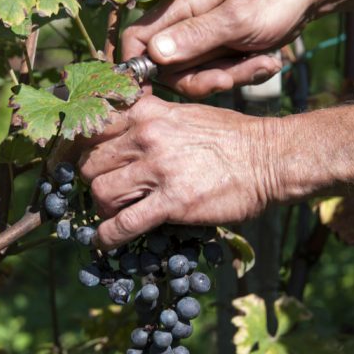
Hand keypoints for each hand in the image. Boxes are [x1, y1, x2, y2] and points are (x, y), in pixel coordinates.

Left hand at [77, 95, 275, 247]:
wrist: (270, 158)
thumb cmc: (232, 137)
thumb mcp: (186, 114)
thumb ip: (152, 119)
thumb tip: (124, 133)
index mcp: (148, 112)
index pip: (93, 127)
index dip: (83, 148)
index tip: (86, 163)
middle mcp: (147, 136)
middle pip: (90, 162)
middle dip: (94, 180)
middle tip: (107, 191)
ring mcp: (159, 169)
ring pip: (101, 192)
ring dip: (103, 208)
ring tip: (116, 214)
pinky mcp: (173, 202)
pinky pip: (123, 224)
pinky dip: (107, 237)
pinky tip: (105, 242)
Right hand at [122, 0, 326, 98]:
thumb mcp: (237, 20)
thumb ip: (195, 37)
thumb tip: (153, 54)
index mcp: (181, 7)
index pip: (137, 38)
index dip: (138, 68)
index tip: (151, 94)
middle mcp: (186, 22)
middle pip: (170, 68)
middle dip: (203, 79)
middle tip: (234, 76)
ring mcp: (204, 36)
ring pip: (199, 73)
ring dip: (231, 76)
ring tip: (265, 63)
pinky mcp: (222, 47)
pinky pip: (221, 71)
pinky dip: (244, 72)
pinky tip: (268, 62)